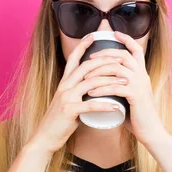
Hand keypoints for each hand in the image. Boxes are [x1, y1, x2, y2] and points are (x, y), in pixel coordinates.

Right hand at [28, 35, 126, 154]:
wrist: (45, 137)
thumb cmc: (60, 121)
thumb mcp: (68, 101)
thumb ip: (79, 92)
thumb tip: (95, 87)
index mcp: (64, 82)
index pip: (74, 59)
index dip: (83, 45)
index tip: (94, 35)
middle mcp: (64, 86)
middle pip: (86, 67)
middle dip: (105, 61)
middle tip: (121, 59)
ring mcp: (66, 98)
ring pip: (91, 83)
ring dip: (110, 80)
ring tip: (125, 81)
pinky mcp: (69, 111)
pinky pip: (90, 105)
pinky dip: (105, 105)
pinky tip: (117, 106)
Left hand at [84, 31, 167, 145]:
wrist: (150, 130)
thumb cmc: (138, 115)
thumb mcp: (131, 96)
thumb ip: (122, 87)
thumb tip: (106, 82)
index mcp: (142, 73)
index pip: (136, 50)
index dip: (126, 39)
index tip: (114, 33)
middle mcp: (142, 75)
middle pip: (122, 55)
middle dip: (104, 54)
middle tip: (90, 58)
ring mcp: (140, 85)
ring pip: (117, 69)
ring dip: (99, 71)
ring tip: (85, 77)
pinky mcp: (136, 96)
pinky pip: (115, 87)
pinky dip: (101, 88)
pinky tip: (91, 92)